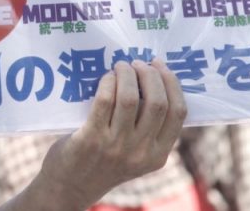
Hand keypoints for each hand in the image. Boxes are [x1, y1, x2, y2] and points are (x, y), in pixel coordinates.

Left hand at [7, 59, 186, 210]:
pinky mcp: (92, 138)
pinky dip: (107, 82)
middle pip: (157, 102)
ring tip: (121, 66)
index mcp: (158, 155)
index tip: (160, 66)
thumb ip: (148, 129)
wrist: (71, 186)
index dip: (172, 84)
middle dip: (149, 75)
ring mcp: (116, 146)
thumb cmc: (104, 161)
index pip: (178, 113)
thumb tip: (153, 81)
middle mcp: (140, 152)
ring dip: (126, 74)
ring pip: (130, 98)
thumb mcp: (136, 154)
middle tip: (138, 63)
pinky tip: (105, 77)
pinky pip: (105, 101)